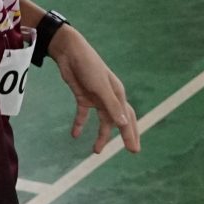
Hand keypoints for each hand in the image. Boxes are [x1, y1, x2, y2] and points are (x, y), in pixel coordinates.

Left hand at [53, 28, 140, 155]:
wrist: (70, 52)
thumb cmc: (89, 66)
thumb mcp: (100, 87)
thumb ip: (111, 106)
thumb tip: (124, 123)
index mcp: (118, 94)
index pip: (128, 118)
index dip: (131, 134)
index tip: (134, 150)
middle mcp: (109, 97)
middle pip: (119, 120)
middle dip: (125, 135)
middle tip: (131, 151)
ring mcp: (96, 98)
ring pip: (102, 120)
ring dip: (101, 135)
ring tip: (96, 151)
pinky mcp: (82, 96)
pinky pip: (83, 115)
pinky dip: (80, 124)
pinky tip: (74, 135)